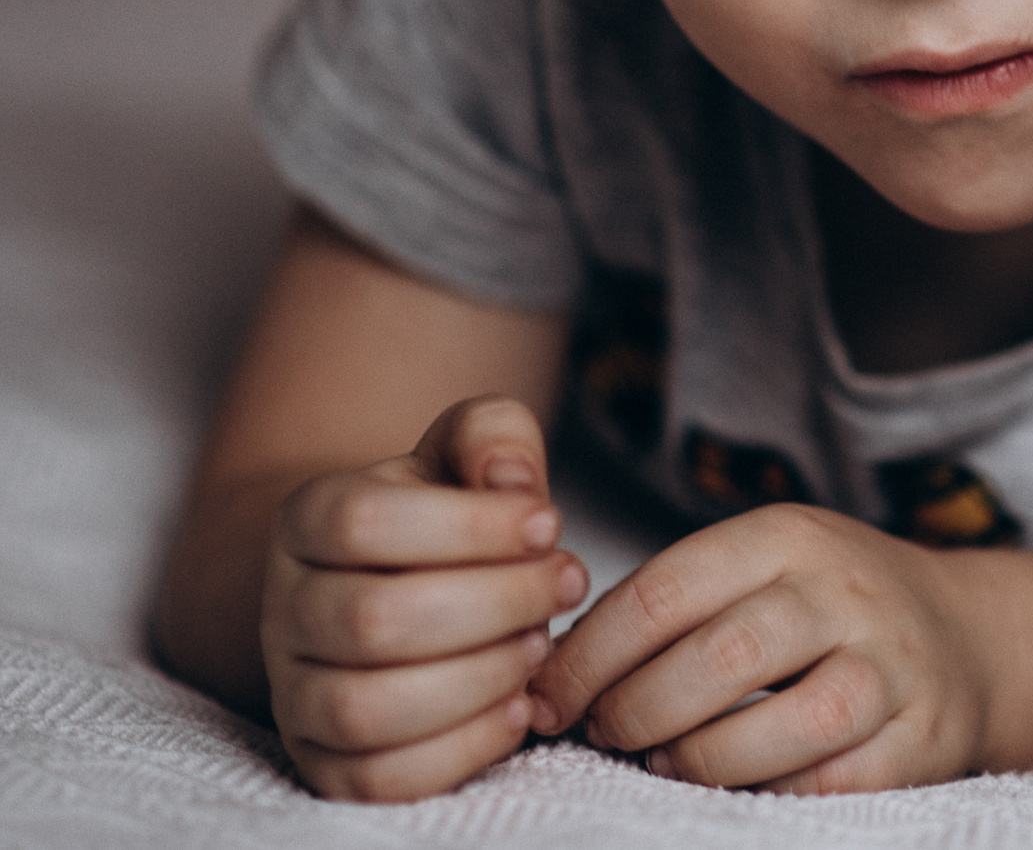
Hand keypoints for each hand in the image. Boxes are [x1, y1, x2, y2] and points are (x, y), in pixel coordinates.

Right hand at [261, 395, 589, 800]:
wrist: (390, 584)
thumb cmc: (442, 517)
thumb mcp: (465, 451)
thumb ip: (493, 436)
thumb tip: (512, 484)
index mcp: (307, 519)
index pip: (363, 522)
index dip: (471, 526)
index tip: (548, 522)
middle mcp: (284, 609)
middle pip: (374, 620)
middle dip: (497, 604)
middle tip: (565, 586)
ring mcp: (295, 694)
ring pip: (367, 709)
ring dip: (479, 679)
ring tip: (540, 645)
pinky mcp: (326, 762)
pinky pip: (380, 779)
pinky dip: (462, 749)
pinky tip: (517, 706)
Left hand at [528, 504, 987, 793]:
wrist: (966, 635)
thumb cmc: (827, 605)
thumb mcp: (762, 563)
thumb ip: (673, 602)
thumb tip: (553, 670)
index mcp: (789, 536)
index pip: (663, 593)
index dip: (586, 658)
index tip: (547, 700)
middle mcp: (845, 592)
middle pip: (718, 659)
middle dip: (634, 712)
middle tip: (604, 735)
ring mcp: (891, 666)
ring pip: (780, 729)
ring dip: (697, 762)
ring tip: (663, 764)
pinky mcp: (922, 737)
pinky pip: (829, 784)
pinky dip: (769, 794)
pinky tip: (737, 787)